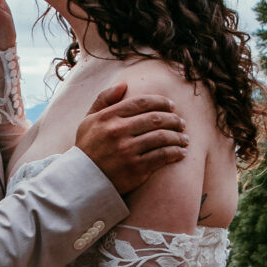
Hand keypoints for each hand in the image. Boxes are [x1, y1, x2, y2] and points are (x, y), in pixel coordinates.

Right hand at [74, 81, 188, 196]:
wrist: (82, 181)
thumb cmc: (87, 148)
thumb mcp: (88, 121)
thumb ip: (103, 100)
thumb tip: (123, 84)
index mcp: (108, 117)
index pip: (141, 102)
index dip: (161, 102)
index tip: (171, 105)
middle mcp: (118, 132)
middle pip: (155, 118)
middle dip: (174, 119)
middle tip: (181, 123)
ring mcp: (127, 151)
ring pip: (162, 137)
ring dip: (178, 137)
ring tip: (184, 138)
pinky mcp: (135, 169)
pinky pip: (162, 156)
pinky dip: (175, 153)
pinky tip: (181, 153)